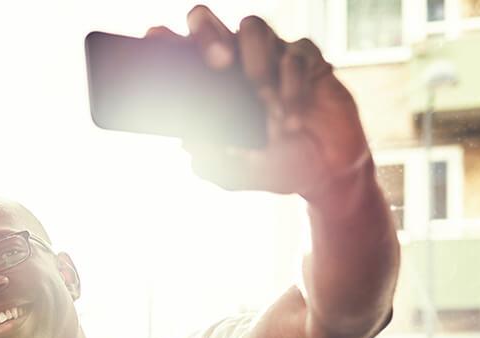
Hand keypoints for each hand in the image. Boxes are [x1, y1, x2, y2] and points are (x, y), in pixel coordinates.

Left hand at [150, 6, 372, 204]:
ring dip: (258, 69)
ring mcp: (271, 54)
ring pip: (252, 29)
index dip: (164, 40)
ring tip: (266, 109)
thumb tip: (188, 142)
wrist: (325, 172)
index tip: (155, 38)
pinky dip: (291, 87)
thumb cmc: (274, 166)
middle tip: (219, 63)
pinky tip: (291, 118)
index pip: (180, 53)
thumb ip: (208, 161)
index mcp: (210, 87)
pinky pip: (295, 53)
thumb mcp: (233, 173)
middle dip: (208, 35)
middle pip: (208, 22)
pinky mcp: (306, 58)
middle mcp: (235, 62)